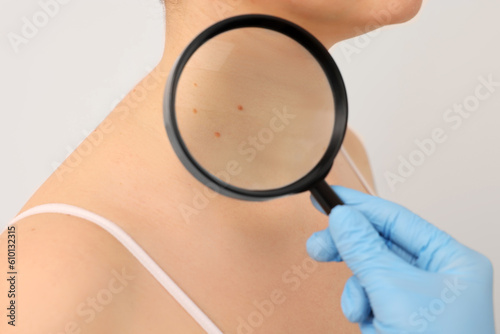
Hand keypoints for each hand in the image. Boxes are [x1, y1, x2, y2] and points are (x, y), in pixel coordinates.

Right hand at [306, 186, 494, 333]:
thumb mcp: (393, 292)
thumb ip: (364, 249)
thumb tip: (342, 217)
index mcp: (451, 259)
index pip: (397, 220)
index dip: (360, 207)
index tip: (331, 199)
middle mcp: (437, 274)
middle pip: (380, 244)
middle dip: (349, 249)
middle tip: (318, 245)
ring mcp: (418, 296)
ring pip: (370, 273)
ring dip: (357, 288)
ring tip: (361, 308)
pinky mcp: (400, 315)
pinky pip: (369, 297)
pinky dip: (362, 308)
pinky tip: (370, 324)